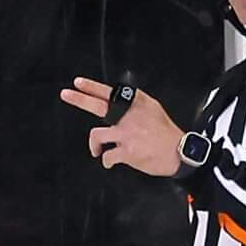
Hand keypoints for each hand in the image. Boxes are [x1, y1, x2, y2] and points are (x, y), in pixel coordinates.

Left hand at [61, 78, 183, 178]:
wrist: (180, 152)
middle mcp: (129, 116)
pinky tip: (109, 162)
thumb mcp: (154, 109)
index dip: (92, 87)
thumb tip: (122, 102)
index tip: (77, 82)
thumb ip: (136, 105)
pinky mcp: (126, 152)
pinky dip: (106, 161)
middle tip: (65, 94)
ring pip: (97, 135)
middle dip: (79, 99)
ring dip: (94, 145)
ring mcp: (126, 134)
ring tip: (96, 150)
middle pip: (98, 105)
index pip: (109, 92)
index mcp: (136, 105)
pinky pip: (107, 157)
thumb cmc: (166, 132)